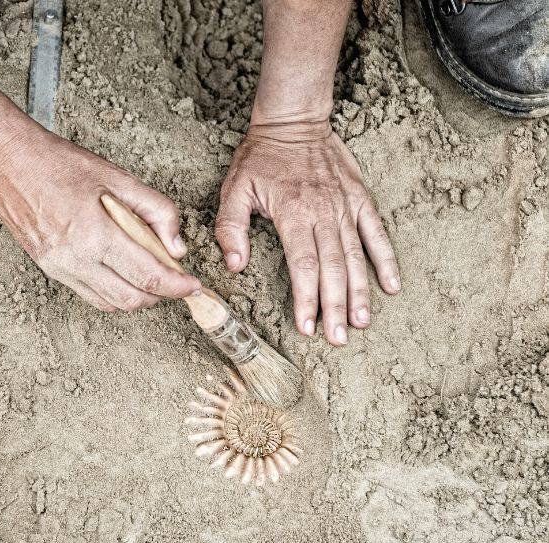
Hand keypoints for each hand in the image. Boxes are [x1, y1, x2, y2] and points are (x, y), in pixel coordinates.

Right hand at [0, 131, 201, 311]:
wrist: (9, 164)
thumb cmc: (61, 165)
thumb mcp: (119, 177)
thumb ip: (156, 211)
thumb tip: (176, 247)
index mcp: (94, 234)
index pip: (147, 275)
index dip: (177, 286)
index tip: (193, 285)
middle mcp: (74, 259)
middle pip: (130, 299)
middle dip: (161, 296)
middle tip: (176, 282)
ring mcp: (59, 269)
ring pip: (110, 304)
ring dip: (137, 298)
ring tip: (152, 276)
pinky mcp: (50, 270)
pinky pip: (90, 295)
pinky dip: (114, 293)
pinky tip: (123, 273)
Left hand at [215, 122, 399, 345]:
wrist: (294, 121)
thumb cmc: (259, 158)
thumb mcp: (234, 189)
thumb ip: (231, 229)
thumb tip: (235, 265)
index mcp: (293, 214)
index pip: (303, 266)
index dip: (307, 299)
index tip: (308, 327)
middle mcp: (324, 213)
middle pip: (334, 269)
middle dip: (336, 307)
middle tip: (339, 339)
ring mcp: (345, 206)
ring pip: (357, 257)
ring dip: (361, 292)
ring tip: (363, 323)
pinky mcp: (360, 199)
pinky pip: (377, 233)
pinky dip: (386, 260)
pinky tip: (392, 286)